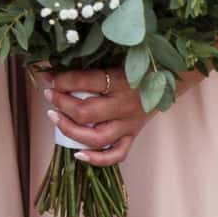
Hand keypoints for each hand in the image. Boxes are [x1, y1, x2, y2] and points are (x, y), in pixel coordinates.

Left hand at [37, 64, 166, 167]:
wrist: (169, 78)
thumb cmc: (137, 65)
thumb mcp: (115, 57)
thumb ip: (91, 63)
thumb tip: (56, 64)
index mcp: (120, 80)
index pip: (85, 81)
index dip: (61, 80)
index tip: (47, 78)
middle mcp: (124, 105)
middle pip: (86, 112)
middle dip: (61, 104)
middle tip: (48, 95)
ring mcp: (129, 124)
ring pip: (97, 137)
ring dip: (71, 130)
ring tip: (54, 117)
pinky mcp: (133, 136)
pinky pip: (116, 154)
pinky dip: (97, 159)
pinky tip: (78, 154)